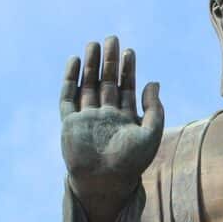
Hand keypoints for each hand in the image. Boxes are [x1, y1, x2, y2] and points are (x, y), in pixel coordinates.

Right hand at [60, 36, 163, 221]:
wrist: (105, 182)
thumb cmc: (130, 163)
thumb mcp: (151, 134)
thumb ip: (155, 109)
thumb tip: (154, 82)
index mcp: (124, 119)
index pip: (126, 88)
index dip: (128, 70)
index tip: (130, 51)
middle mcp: (105, 116)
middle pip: (106, 82)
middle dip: (110, 61)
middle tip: (112, 39)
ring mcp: (87, 119)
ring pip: (88, 85)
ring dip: (91, 65)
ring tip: (94, 44)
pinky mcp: (70, 124)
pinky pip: (68, 98)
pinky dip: (70, 79)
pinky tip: (74, 61)